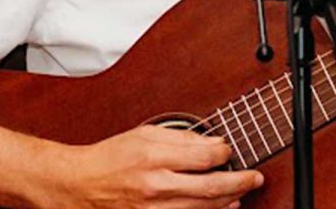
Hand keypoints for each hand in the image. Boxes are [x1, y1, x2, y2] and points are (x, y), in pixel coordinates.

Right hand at [58, 125, 264, 208]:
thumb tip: (213, 141)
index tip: (229, 149)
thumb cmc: (110, 157)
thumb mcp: (145, 134)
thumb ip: (181, 137)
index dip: (225, 152)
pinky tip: (222, 207)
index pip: (205, 156)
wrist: (80, 185)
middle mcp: (156, 186)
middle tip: (255, 176)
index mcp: (154, 157)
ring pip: (203, 208)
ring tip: (243, 191)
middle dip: (239, 181)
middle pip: (211, 187)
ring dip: (229, 200)